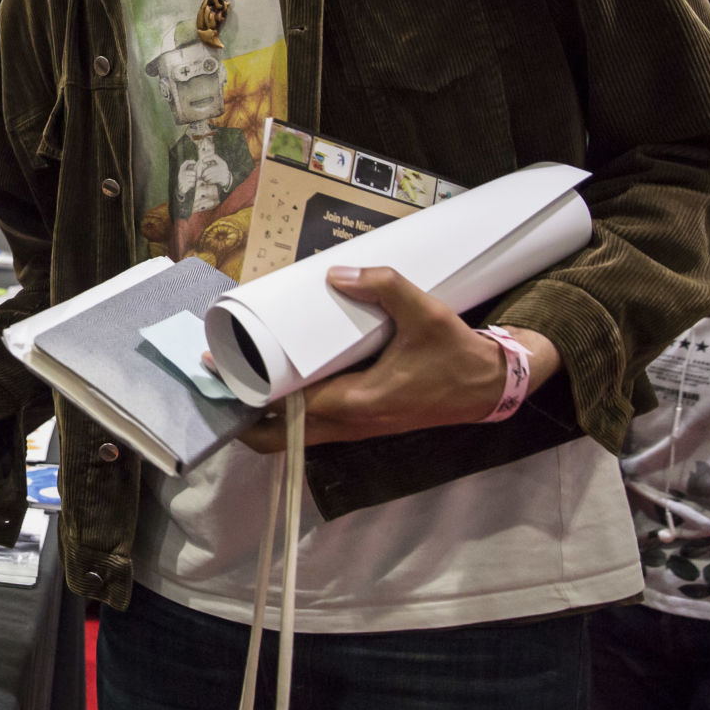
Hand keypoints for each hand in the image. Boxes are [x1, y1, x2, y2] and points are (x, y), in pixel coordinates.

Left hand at [236, 266, 555, 451]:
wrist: (490, 386)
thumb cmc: (456, 355)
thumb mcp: (425, 313)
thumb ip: (384, 288)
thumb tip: (337, 273)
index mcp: (355, 403)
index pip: (285, 406)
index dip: (247, 391)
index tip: (219, 367)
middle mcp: (349, 423)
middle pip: (278, 436)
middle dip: (245, 415)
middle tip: (222, 377)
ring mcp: (355, 428)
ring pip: (295, 434)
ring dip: (265, 414)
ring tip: (242, 376)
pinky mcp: (362, 422)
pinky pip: (313, 425)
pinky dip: (289, 411)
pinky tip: (282, 380)